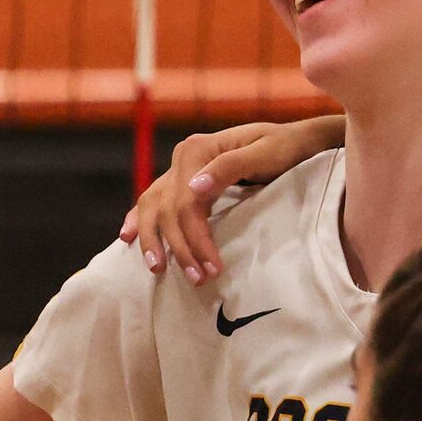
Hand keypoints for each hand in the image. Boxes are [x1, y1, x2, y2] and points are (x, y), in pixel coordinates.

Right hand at [118, 114, 345, 282]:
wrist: (293, 141)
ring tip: (157, 269)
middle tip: (199, 279)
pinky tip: (128, 237)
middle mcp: (183, 157)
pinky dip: (140, 219)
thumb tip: (194, 188)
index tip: (213, 267)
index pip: (186, 203)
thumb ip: (229, 168)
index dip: (196, 238)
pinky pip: (152, 201)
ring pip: (154, 207)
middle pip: (169, 210)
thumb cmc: (284, 148)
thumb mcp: (265, 154)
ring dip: (153, 239)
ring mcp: (179, 168)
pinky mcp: (182, 179)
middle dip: (181, 248)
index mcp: (198, 150)